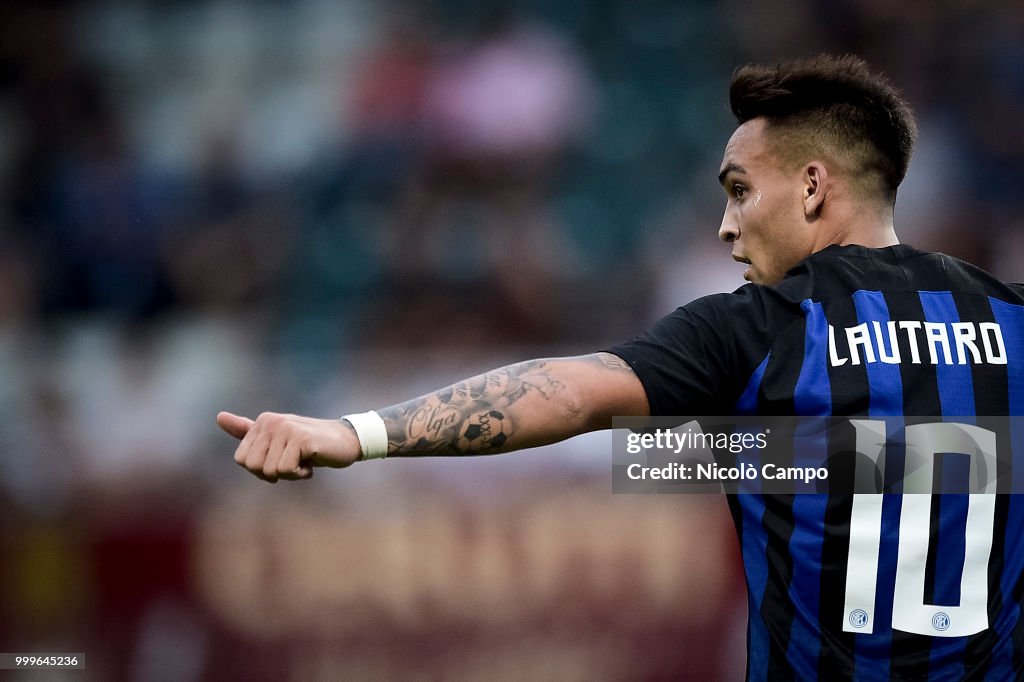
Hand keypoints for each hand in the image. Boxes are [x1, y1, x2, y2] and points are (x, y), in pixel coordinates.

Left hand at [217, 411, 362, 482]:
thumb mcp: (277, 439)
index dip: (261, 470)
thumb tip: (218, 417)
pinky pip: (286, 470)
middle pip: (253, 467)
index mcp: (263, 421)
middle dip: (273, 473)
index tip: (280, 461)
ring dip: (289, 474)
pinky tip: (312, 462)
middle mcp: (271, 421)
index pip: (242, 460)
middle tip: (293, 462)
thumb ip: (247, 430)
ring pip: (269, 471)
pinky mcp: (300, 439)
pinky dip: (301, 474)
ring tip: (304, 460)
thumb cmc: (310, 445)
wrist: (346, 441)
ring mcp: (285, 429)